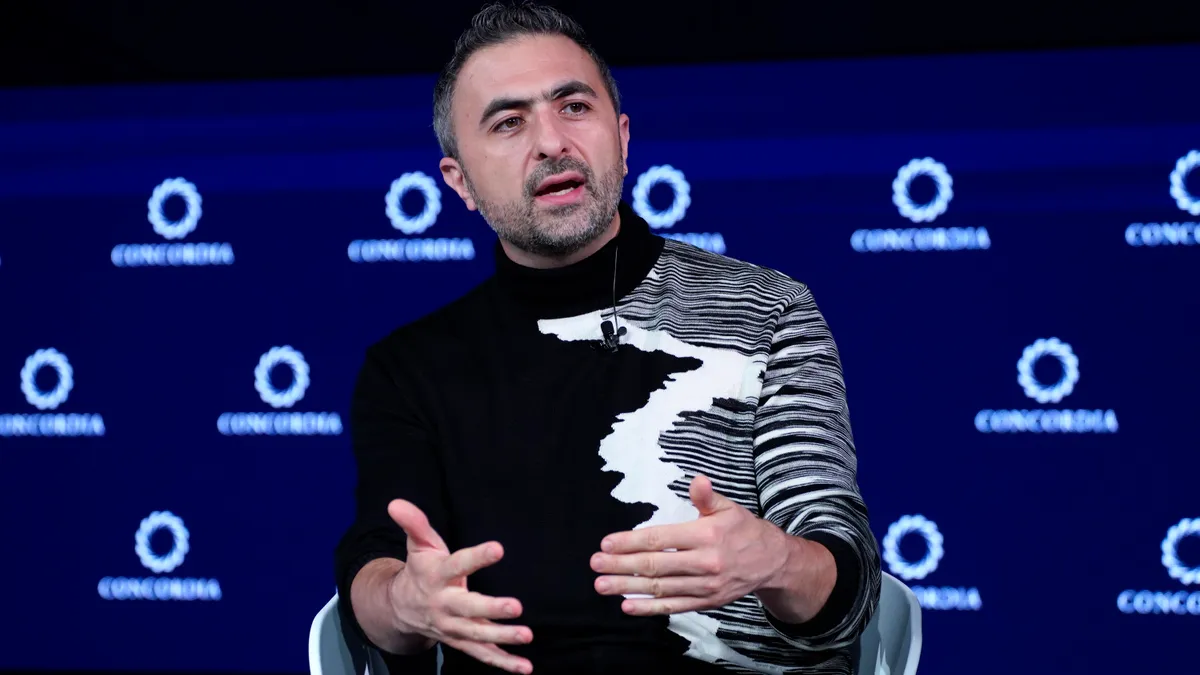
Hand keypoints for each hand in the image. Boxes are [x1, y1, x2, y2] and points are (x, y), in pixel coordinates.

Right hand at [387, 500, 533, 673]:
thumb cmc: (420, 570)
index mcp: (437, 576)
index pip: (458, 564)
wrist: (401, 609)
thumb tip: (396, 503)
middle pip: (468, 608)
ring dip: (502, 638)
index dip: (477, 557)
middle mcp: (445, 604)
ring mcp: (453, 627)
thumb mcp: (418, 545)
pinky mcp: (462, 641)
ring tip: (526, 635)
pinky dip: (503, 663)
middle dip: (491, 608)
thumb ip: (414, 524)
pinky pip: (482, 655)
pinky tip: (525, 667)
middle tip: (516, 606)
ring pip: (477, 635)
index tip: (498, 548)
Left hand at [590, 475, 787, 615]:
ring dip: (628, 587)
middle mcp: (704, 563)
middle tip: (595, 565)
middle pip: (655, 565)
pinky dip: (649, 608)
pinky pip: (673, 606)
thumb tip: (697, 481)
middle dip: (621, 566)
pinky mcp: (706, 602)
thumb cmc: (743, 530)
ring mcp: (705, 586)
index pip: (661, 539)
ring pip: (660, 588)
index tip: (606, 544)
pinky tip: (627, 606)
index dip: (631, 542)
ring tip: (602, 585)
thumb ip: (707, 497)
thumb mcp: (728, 508)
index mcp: (706, 535)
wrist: (772, 562)